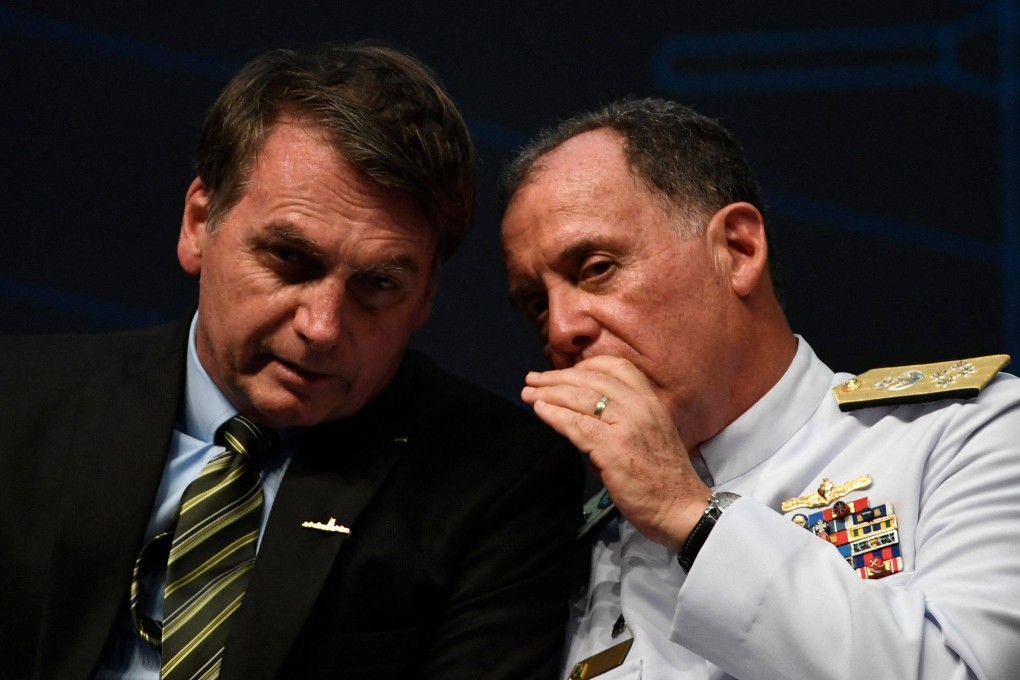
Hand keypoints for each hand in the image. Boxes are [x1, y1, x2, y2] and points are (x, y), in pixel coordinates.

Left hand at [521, 355, 711, 550]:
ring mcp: (628, 425)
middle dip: (557, 378)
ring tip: (528, 393)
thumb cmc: (663, 477)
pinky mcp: (614, 447)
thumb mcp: (650, 433)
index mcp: (651, 401)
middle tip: (533, 379)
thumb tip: (584, 411)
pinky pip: (577, 425)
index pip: (616, 367)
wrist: (681, 508)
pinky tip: (539, 411)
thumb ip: (623, 418)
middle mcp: (641, 406)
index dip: (584, 366)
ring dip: (549, 393)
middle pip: (591, 380)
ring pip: (580, 399)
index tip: (563, 372)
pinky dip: (554, 415)